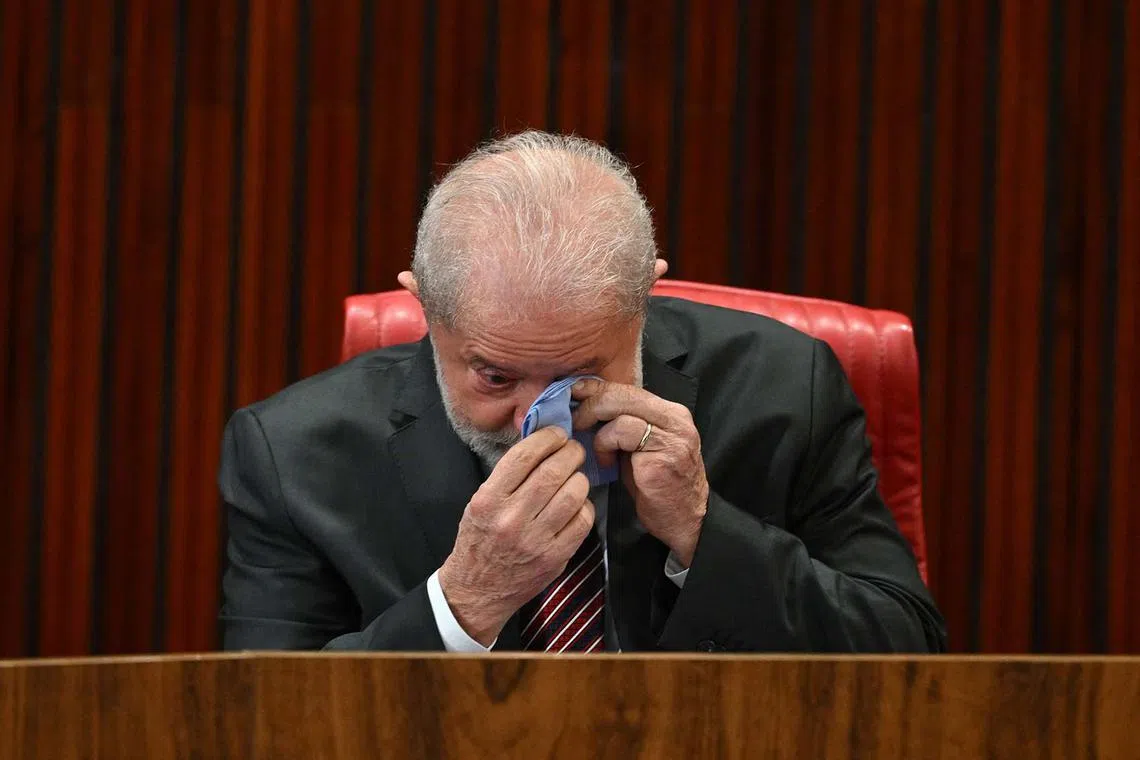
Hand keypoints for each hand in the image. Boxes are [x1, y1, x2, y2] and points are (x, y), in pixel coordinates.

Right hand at [438, 427, 594, 645]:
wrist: (477, 590)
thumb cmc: (479, 540)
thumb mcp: (480, 502)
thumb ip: (508, 476)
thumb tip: (541, 445)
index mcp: (489, 500)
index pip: (524, 456)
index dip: (547, 438)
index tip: (557, 434)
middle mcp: (511, 518)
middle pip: (553, 472)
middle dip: (570, 453)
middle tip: (573, 450)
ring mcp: (535, 540)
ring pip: (572, 494)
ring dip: (580, 478)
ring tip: (575, 476)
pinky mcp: (555, 557)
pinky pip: (582, 521)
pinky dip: (585, 506)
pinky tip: (577, 504)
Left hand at [571, 379, 708, 566]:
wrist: (685, 520)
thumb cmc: (657, 486)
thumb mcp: (639, 447)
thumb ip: (622, 424)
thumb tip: (585, 406)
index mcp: (670, 412)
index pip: (627, 388)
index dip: (596, 388)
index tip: (573, 393)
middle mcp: (676, 418)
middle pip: (622, 393)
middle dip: (591, 403)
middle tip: (574, 420)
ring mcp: (672, 435)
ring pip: (621, 411)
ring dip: (599, 431)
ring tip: (598, 450)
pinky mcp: (664, 454)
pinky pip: (622, 433)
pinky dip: (606, 445)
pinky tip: (607, 463)